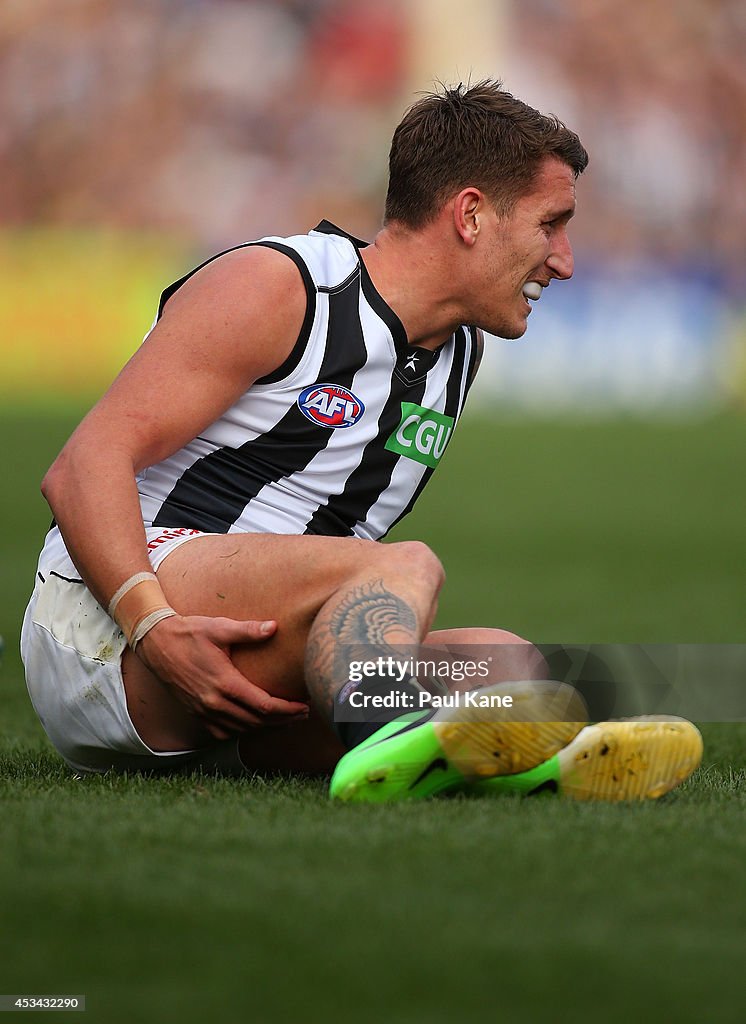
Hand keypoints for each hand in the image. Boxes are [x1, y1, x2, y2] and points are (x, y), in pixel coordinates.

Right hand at [136, 614, 308, 739]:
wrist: (156, 644)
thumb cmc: (189, 633)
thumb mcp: (219, 627)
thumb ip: (248, 630)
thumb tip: (274, 627)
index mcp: (224, 683)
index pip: (263, 706)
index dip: (287, 709)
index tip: (303, 706)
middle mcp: (213, 702)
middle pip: (257, 722)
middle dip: (283, 720)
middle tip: (302, 714)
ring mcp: (203, 710)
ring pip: (241, 729)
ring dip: (265, 727)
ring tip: (285, 720)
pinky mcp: (195, 712)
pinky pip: (222, 732)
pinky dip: (241, 731)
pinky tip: (253, 725)